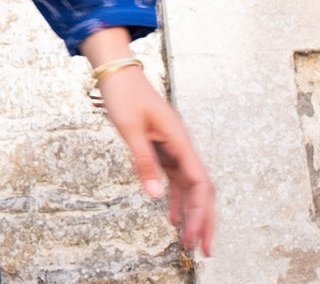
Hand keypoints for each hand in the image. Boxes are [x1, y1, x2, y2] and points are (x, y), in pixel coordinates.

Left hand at [95, 65, 214, 256]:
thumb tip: (156, 196)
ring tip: (188, 241)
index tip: (193, 237)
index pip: (199, 182)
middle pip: (201, 188)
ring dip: (190, 212)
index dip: (200, 212)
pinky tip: (171, 216)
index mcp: (179, 139)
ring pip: (189, 185)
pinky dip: (175, 197)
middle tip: (203, 250)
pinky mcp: (161, 146)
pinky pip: (174, 177)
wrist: (115, 70)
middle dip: (203, 219)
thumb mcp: (130, 128)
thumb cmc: (123, 93)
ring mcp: (172, 146)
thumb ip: (143, 161)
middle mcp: (181, 144)